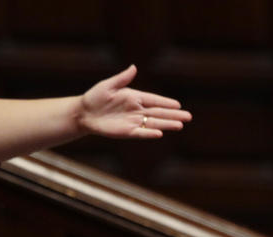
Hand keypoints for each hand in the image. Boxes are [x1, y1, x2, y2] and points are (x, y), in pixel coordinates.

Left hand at [76, 65, 191, 138]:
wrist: (84, 113)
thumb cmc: (95, 97)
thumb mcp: (108, 85)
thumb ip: (122, 78)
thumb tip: (134, 67)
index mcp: (134, 98)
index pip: (154, 100)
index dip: (166, 102)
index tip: (178, 105)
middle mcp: (137, 110)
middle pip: (159, 113)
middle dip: (173, 115)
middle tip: (188, 117)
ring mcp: (133, 122)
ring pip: (154, 123)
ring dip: (166, 124)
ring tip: (180, 125)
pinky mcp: (127, 132)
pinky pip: (141, 133)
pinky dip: (149, 133)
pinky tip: (160, 133)